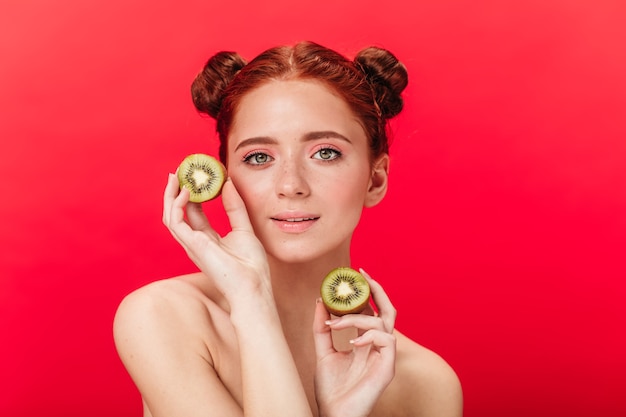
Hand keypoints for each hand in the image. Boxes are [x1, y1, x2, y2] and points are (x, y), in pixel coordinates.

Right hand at [162, 173, 270, 303]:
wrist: (253, 287)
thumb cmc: (251, 266)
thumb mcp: (244, 228)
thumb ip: (235, 207)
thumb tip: (228, 183)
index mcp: (207, 239)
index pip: (194, 212)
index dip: (192, 194)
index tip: (196, 175)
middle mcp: (196, 242)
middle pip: (178, 213)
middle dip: (175, 192)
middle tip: (178, 171)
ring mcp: (192, 245)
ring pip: (171, 217)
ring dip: (170, 196)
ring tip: (175, 176)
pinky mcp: (192, 245)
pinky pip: (176, 222)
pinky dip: (177, 205)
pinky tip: (185, 191)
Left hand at [312, 269, 396, 416]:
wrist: (334, 415)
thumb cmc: (331, 390)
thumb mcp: (323, 352)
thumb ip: (322, 328)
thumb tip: (320, 301)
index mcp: (366, 342)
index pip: (373, 311)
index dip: (367, 292)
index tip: (354, 274)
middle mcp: (378, 346)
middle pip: (388, 310)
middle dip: (378, 289)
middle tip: (362, 275)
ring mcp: (385, 357)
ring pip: (383, 322)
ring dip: (357, 318)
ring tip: (335, 324)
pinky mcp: (388, 367)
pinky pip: (387, 340)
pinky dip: (369, 335)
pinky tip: (352, 343)